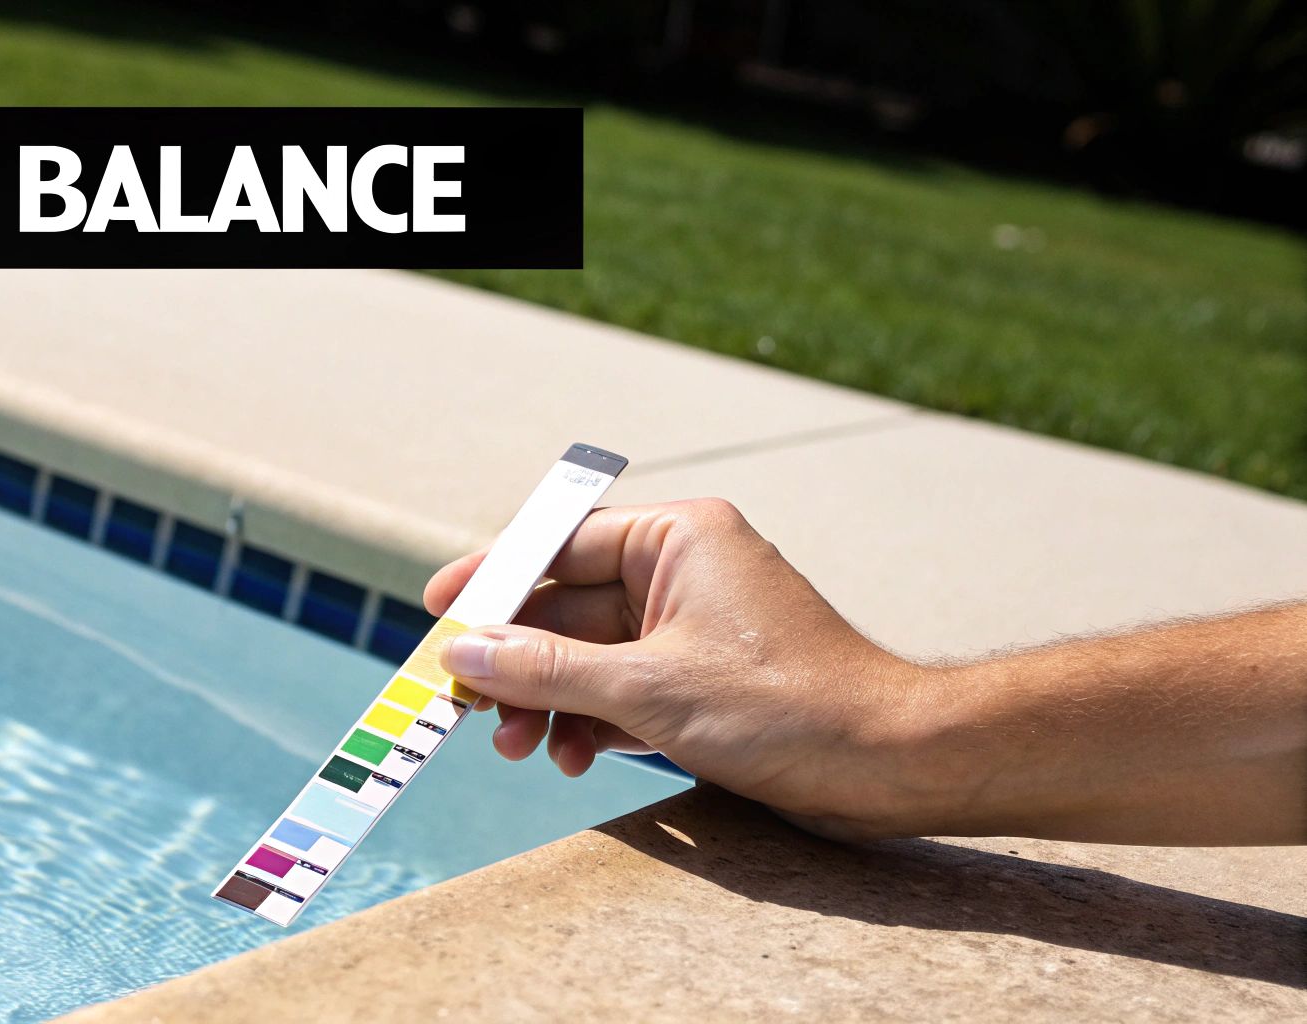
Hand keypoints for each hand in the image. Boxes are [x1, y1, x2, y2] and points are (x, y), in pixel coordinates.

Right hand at [426, 498, 935, 840]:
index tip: (436, 609)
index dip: (491, 578)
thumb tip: (462, 653)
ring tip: (520, 748)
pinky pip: (622, 687)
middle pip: (566, 606)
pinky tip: (571, 758)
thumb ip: (546, 670)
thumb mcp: (648, 689)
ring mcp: (692, 626)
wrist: (887, 765)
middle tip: (471, 711)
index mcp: (677, 537)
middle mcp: (683, 570)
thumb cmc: (787, 707)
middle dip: (517, 663)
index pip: (560, 542)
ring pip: (588, 655)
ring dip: (548, 700)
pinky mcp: (702, 678)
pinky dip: (590, 721)